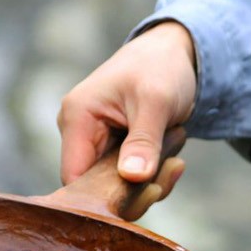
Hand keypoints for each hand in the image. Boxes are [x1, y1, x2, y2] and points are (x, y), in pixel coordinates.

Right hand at [57, 21, 197, 187]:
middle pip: (96, 187)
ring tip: (175, 160)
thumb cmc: (161, 66)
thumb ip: (143, 140)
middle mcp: (79, 132)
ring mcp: (95, 142)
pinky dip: (151, 175)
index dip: (103, 196)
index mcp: (77, 117)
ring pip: (115, 186)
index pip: (75, 177)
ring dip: (149, 182)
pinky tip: (173, 160)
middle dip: (135, 190)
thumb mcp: (156, 100)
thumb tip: (132, 177)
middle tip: (172, 171)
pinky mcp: (113, 149)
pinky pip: (127, 177)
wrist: (175, 53)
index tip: (147, 194)